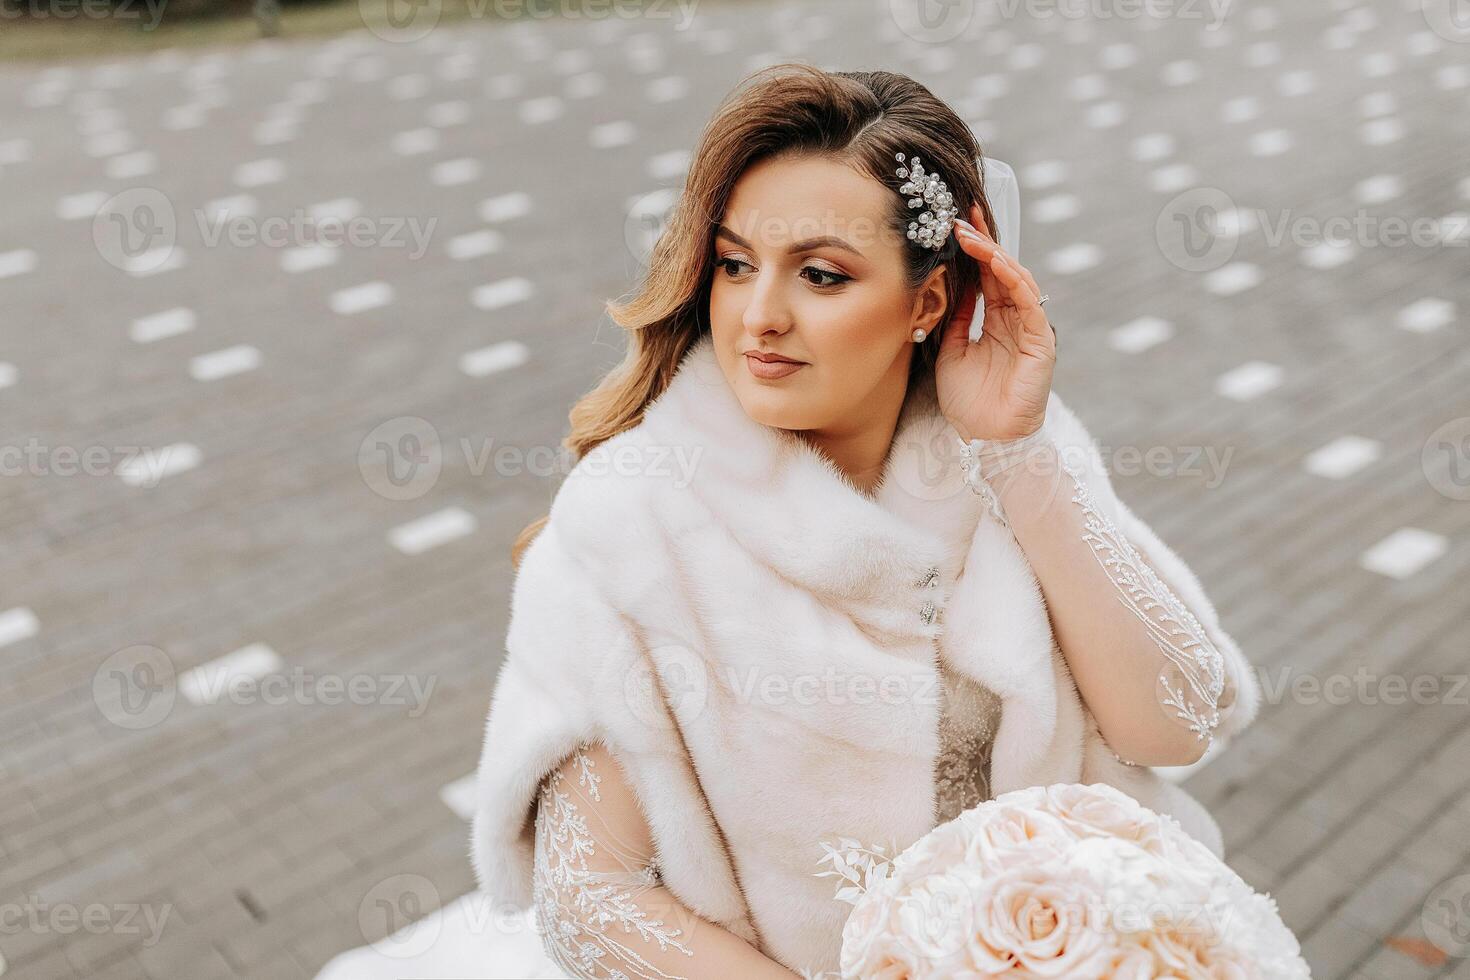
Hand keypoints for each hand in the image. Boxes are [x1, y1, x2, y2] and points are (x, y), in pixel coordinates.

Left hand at [934, 203, 1056, 443]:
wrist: (986, 440)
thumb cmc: (969, 403)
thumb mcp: (950, 351)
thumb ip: (954, 318)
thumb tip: (948, 283)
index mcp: (995, 320)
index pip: (986, 275)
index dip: (974, 248)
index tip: (954, 222)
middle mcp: (1015, 319)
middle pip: (1002, 269)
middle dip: (984, 240)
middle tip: (962, 214)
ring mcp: (1029, 328)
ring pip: (1016, 279)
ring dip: (993, 255)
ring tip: (970, 235)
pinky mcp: (1040, 341)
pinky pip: (1028, 302)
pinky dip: (1012, 279)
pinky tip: (994, 262)